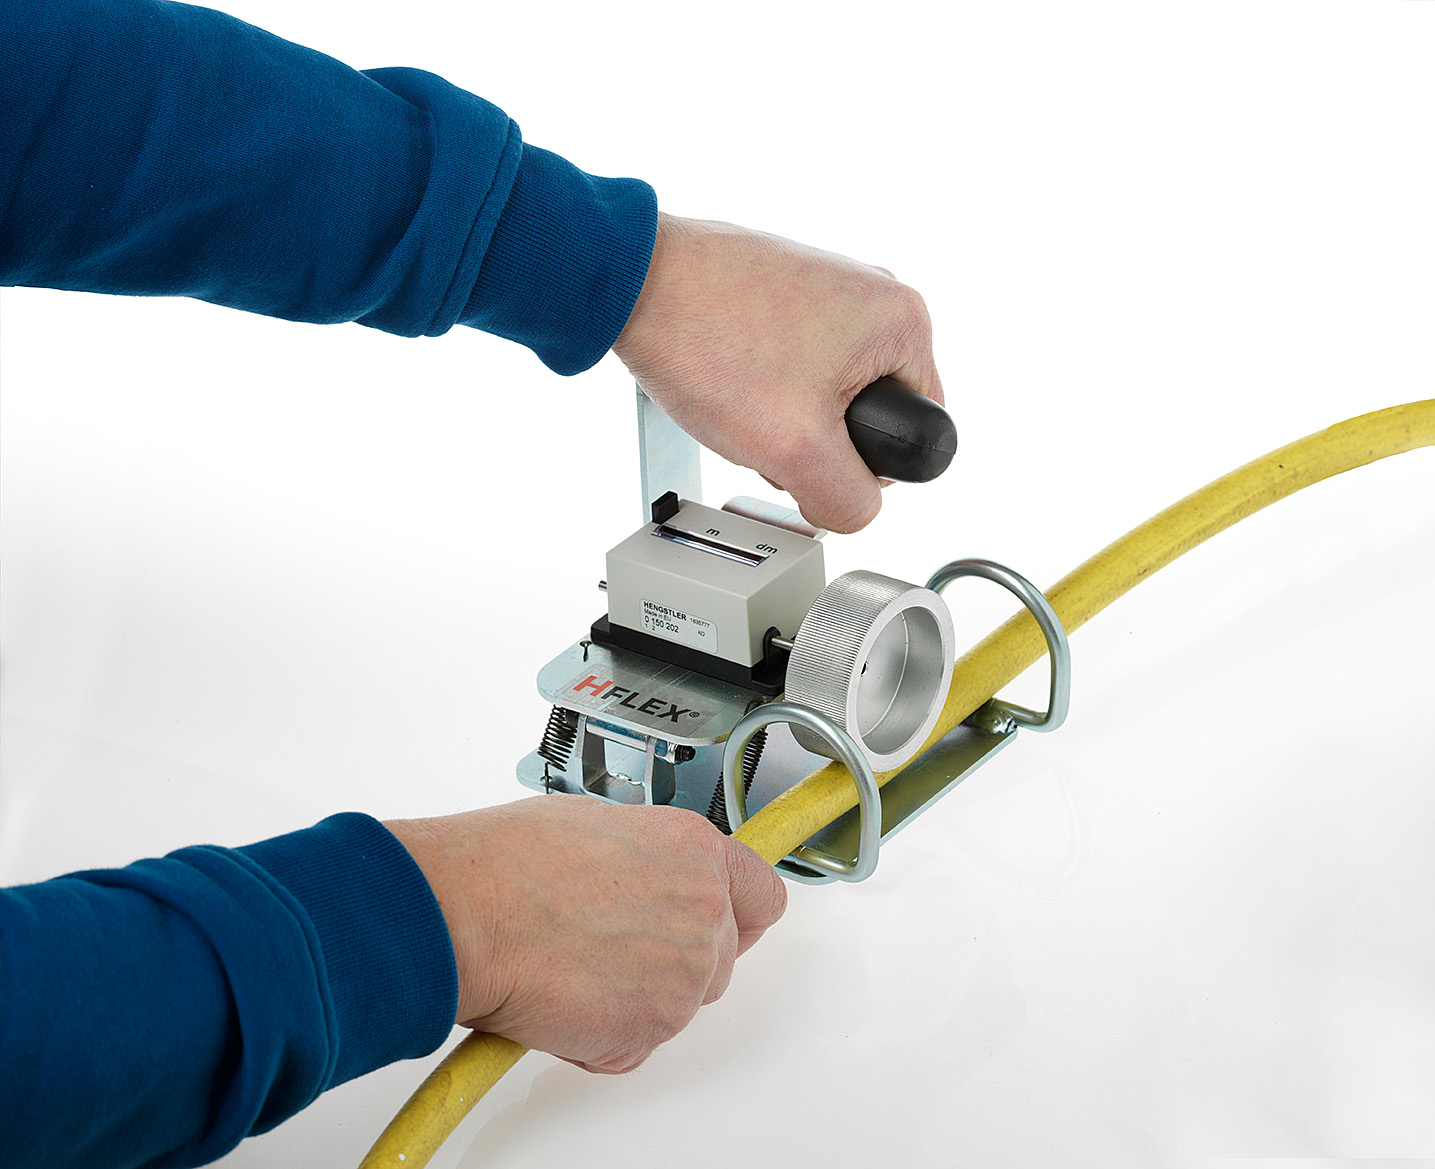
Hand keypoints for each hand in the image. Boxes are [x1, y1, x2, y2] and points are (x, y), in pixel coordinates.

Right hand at [385, 795, 786, 1073]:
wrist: (468, 912)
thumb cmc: (507, 864)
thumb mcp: (594, 827)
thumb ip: (644, 861)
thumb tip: (638, 880)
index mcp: (694, 850)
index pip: (761, 896)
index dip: (737, 914)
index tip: (723, 923)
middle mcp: (703, 909)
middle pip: (721, 957)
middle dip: (672, 962)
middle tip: (610, 949)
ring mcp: (685, 973)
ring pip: (679, 1004)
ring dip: (637, 998)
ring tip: (572, 968)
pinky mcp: (654, 1026)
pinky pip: (637, 1044)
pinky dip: (602, 1036)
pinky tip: (561, 999)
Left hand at [612, 213, 942, 532]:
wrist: (632, 283)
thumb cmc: (709, 342)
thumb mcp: (795, 450)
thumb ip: (848, 500)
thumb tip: (856, 511)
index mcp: (904, 322)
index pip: (920, 434)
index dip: (862, 467)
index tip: (810, 449)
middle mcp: (874, 293)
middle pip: (868, 416)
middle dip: (817, 441)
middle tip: (768, 425)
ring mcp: (827, 286)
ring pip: (825, 395)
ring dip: (783, 417)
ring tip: (740, 395)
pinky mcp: (784, 289)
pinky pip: (790, 365)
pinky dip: (759, 385)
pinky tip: (726, 377)